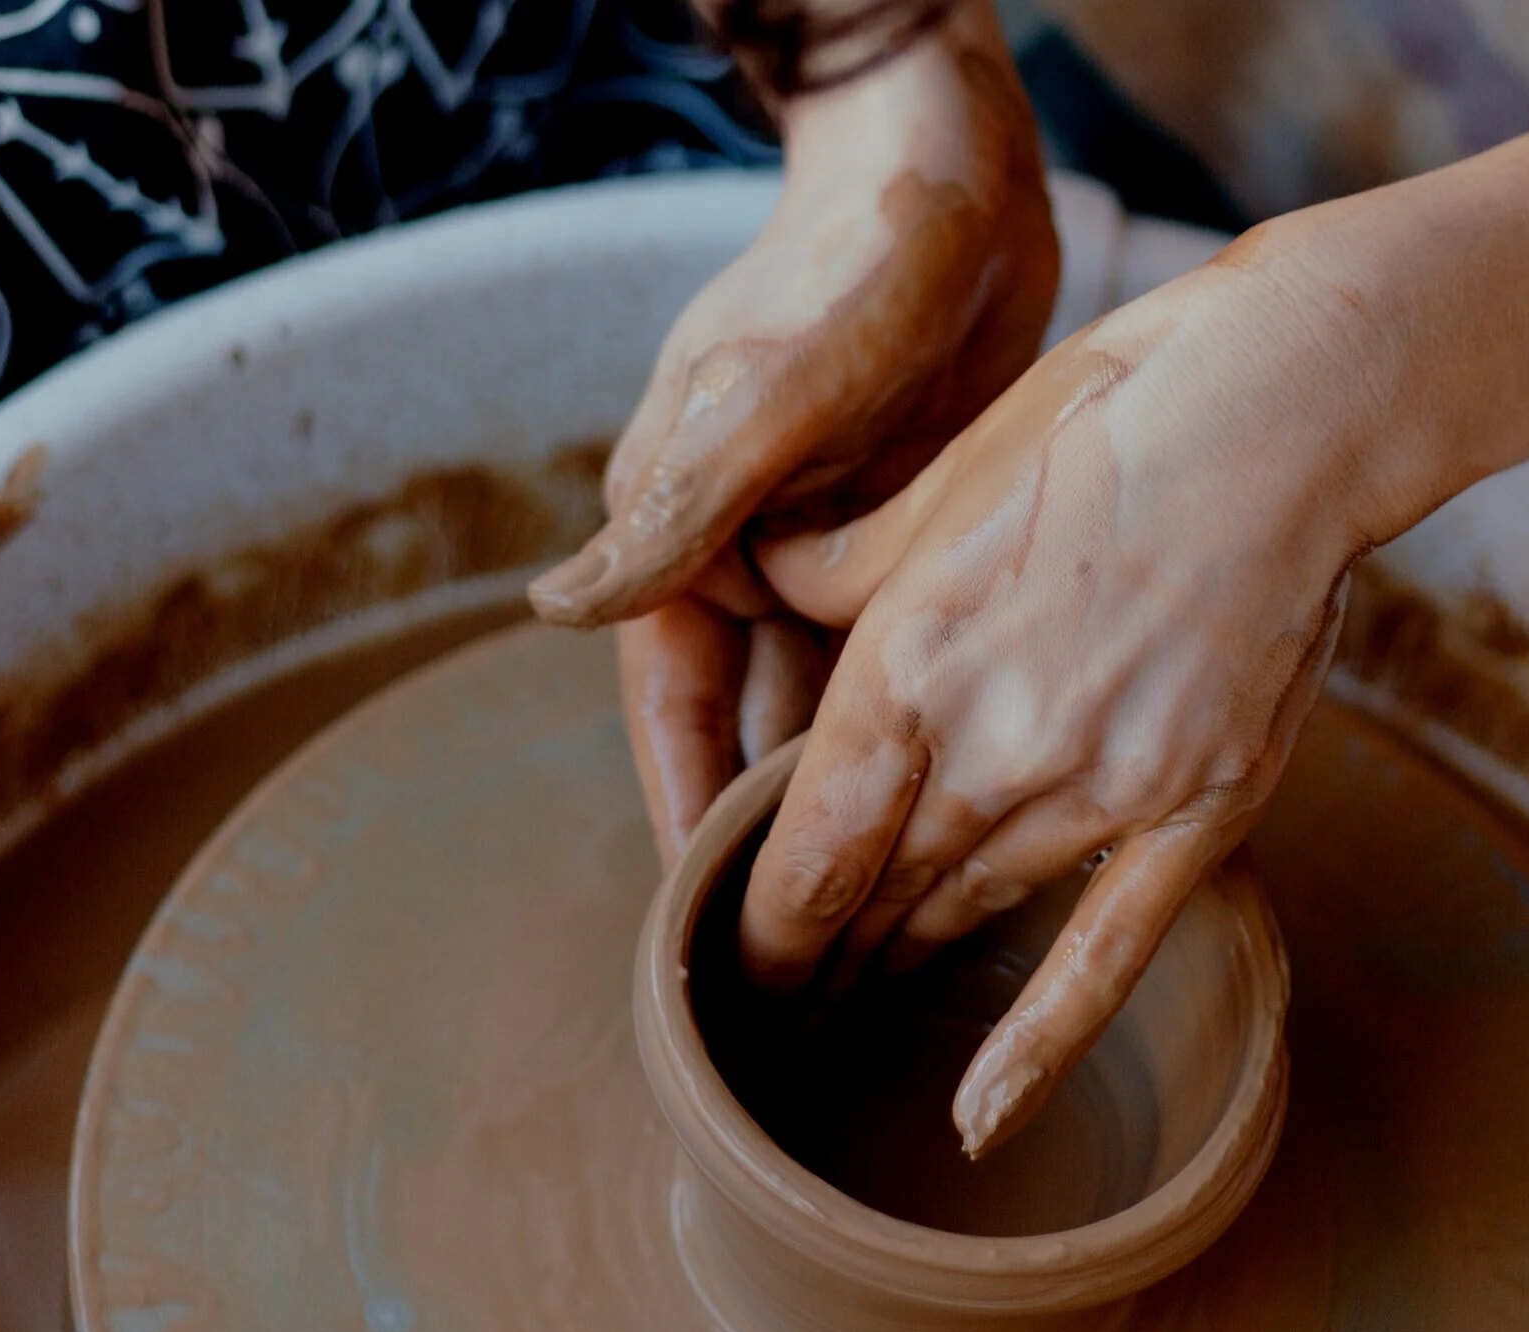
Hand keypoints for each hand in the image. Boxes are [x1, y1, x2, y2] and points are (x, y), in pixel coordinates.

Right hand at [530, 0, 1057, 865]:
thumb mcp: (763, 402)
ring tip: (899, 915)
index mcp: (683, 540)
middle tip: (826, 965)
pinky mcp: (906, 533)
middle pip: (754, 734)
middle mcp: (743, 559)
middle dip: (782, 841)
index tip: (719, 948)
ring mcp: (826, 550)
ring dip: (859, 795)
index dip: (695, 829)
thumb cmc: (845, 271)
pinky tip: (969, 798)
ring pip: (837, 708)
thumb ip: (671, 515)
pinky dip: (922, 725)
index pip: (678, 722)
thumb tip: (558, 614)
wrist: (948, 169)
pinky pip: (902, 660)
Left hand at [742, 220, 1449, 1154]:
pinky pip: (1105, 950)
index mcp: (909, 664)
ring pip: (965, 914)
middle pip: (874, 897)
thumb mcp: (937, 479)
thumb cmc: (1101, 418)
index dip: (758, 926)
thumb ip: (835, 567)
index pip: (805, 848)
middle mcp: (992, 747)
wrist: (1284, 413)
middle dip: (813, 963)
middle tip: (773, 1012)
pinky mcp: (1195, 808)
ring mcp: (1101, 788)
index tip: (731, 965)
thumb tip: (756, 588)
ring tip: (851, 1011)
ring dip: (898, 967)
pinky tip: (980, 1113)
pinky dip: (1036, 1039)